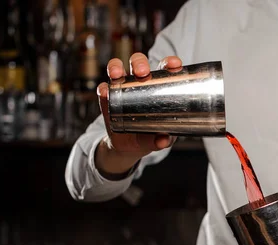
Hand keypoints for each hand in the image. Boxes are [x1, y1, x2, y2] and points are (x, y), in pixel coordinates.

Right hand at [95, 53, 182, 175]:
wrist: (128, 147)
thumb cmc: (150, 136)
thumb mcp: (158, 139)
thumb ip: (161, 140)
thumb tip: (164, 141)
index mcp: (158, 86)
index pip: (164, 69)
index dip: (169, 63)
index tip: (174, 64)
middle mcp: (139, 83)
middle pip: (138, 64)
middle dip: (139, 63)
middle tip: (142, 72)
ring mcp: (121, 89)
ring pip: (117, 70)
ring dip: (116, 67)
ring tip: (117, 74)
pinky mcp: (107, 100)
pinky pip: (103, 90)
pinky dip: (103, 89)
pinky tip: (105, 91)